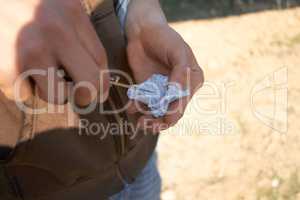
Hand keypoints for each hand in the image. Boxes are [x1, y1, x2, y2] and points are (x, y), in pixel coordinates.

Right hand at [0, 0, 109, 105]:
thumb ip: (78, 33)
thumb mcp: (58, 4)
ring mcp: (30, 51)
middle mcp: (56, 33)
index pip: (100, 60)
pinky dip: (22, 86)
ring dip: (50, 90)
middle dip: (86, 96)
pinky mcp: (7, 68)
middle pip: (89, 85)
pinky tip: (14, 67)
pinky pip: (25, 95)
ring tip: (38, 71)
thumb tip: (98, 81)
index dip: (102, 82)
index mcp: (72, 14)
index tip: (99, 90)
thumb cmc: (22, 1)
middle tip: (78, 95)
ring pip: (56, 97)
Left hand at [125, 0, 203, 131]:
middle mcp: (178, 89)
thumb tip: (177, 92)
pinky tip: (131, 107)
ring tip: (140, 122)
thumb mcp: (178, 52)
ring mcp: (162, 90)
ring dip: (148, 119)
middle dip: (160, 121)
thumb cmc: (165, 38)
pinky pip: (143, 103)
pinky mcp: (147, 89)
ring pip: (156, 111)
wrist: (143, 31)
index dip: (174, 113)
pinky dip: (137, 108)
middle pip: (170, 111)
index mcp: (191, 81)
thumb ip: (181, 72)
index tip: (164, 119)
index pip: (184, 102)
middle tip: (147, 124)